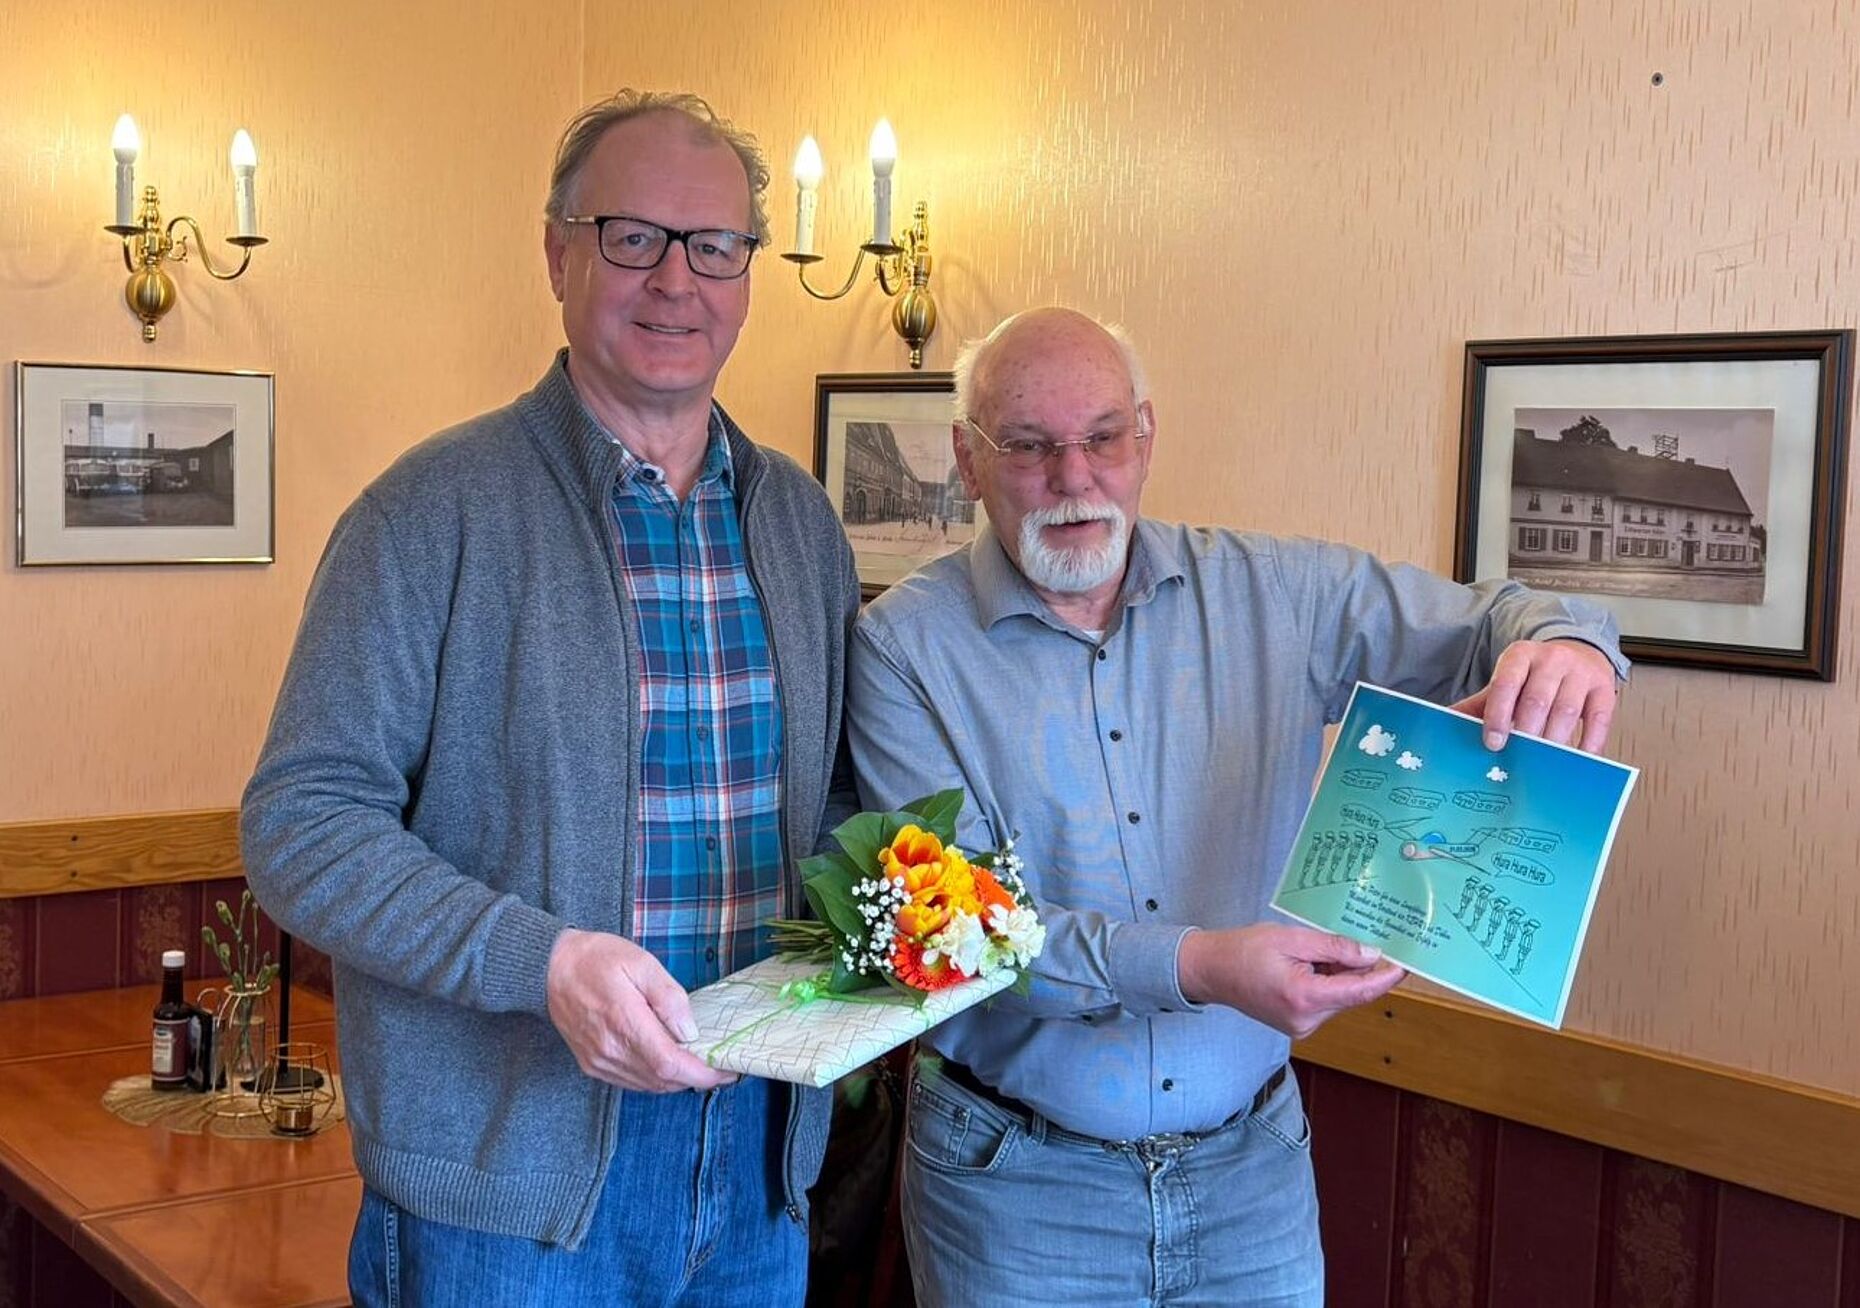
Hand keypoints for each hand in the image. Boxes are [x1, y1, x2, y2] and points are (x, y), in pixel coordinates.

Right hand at [545, 929, 734, 1092]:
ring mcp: (598, 1061)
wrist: (549, 968)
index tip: (727, 1070)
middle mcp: (610, 1050)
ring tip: (696, 1062)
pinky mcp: (591, 1064)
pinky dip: (654, 1078)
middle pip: (662, 1081)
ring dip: (676, 1079)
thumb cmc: (596, 959)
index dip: (702, 1074)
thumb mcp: (641, 962)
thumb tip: (689, 1032)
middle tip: (718, 1064)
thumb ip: (669, 997)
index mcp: (624, 1023)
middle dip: (695, 1078)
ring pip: (648, 1085)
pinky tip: (665, 1060)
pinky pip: (631, 1082)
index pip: (670, 1065)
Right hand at [1176, 924, 1403, 1039]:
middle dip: (1357, 969)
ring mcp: (1302, 1026)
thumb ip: (1334, 948)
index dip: (1386, 979)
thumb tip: (1371, 956)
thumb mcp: (1292, 938)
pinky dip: (1326, 982)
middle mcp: (1307, 1020)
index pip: (1359, 991)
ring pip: (1339, 998)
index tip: (1406, 966)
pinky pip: (1325, 1002)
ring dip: (1338, 974)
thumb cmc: (1245, 950)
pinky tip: (1309, 964)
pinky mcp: (1298, 1024)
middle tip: (1358, 939)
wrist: (1212, 971)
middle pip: (1350, 994)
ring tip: (1313, 950)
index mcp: (1305, 997)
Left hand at [1452, 638, 1616, 752]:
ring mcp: (1581, 672)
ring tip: (1544, 763)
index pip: (1505, 685)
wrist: (1577, 651)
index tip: (1493, 743)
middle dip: (1526, 732)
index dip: (1498, 715)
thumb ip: (1479, 704)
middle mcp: (1552, 659)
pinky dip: (1589, 742)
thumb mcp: (1506, 680)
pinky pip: (1599, 719)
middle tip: (1519, 758)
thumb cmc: (1534, 676)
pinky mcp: (1604, 687)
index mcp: (1520, 655)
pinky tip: (1579, 759)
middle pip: (1537, 699)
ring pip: (1567, 710)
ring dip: (1554, 740)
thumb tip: (1445, 725)